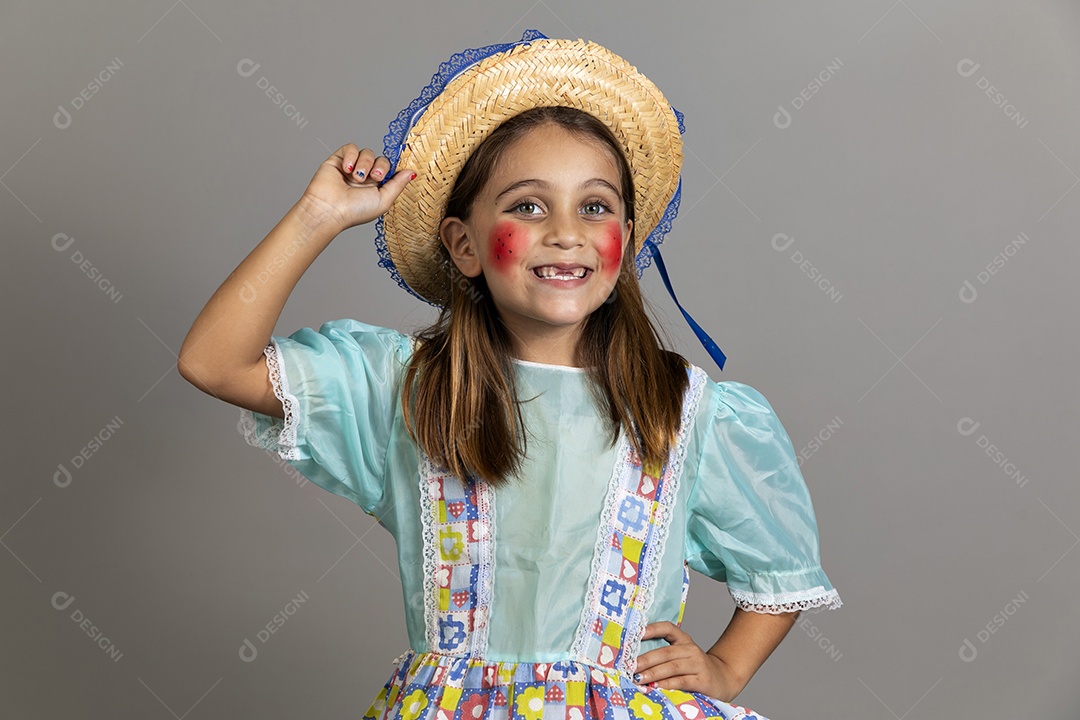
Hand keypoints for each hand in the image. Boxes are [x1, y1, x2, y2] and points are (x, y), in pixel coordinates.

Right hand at [297, 144, 415, 235]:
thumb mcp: (384, 200)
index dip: (393, 168)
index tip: (392, 173)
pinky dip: (352, 156)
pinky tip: (347, 169)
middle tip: (375, 177)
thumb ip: (398, 184)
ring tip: (357, 178)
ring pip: (367, 152)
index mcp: (378, 187)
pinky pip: (352, 148)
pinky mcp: (339, 159)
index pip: (391, 170)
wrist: (329, 209)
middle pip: (382, 159)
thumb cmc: (355, 211)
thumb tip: (412, 172)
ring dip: (365, 164)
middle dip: (381, 167)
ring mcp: (353, 167)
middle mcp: (366, 177)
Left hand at [633, 622, 741, 700]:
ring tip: (638, 678)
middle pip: (665, 652)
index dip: (653, 629)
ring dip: (653, 673)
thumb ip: (664, 656)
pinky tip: (656, 687)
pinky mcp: (703, 680)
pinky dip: (668, 684)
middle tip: (630, 666)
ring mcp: (698, 664)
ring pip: (672, 667)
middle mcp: (691, 650)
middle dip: (645, 659)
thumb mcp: (682, 657)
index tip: (637, 633)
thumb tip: (635, 661)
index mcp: (684, 640)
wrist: (724, 679)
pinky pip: (682, 681)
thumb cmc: (695, 669)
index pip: (668, 628)